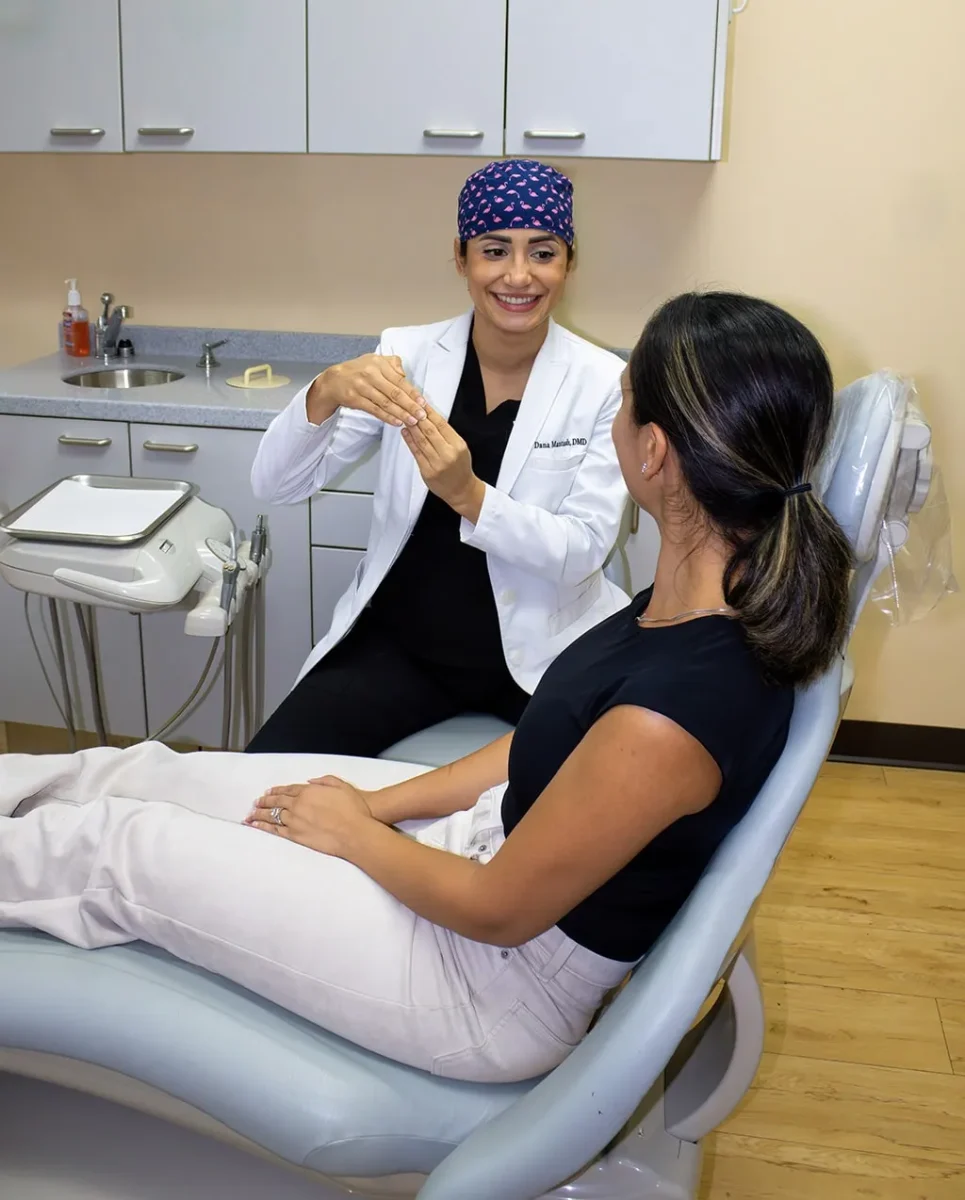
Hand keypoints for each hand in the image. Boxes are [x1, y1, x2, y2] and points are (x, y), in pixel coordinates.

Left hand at [245, 775, 373, 857]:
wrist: (354, 832)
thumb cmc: (353, 810)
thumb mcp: (342, 787)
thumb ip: (325, 780)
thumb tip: (310, 781)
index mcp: (309, 791)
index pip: (288, 790)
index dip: (278, 790)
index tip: (269, 791)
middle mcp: (299, 804)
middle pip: (277, 801)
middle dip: (265, 801)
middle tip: (256, 802)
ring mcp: (295, 820)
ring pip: (273, 815)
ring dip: (260, 813)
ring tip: (251, 814)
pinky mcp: (296, 836)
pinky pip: (276, 830)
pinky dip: (264, 827)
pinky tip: (256, 826)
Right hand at [306, 354, 426, 427]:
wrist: (334, 380)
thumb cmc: (359, 370)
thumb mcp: (375, 360)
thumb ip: (393, 364)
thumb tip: (405, 375)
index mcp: (378, 364)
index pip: (399, 380)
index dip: (412, 393)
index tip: (423, 402)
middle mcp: (370, 374)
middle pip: (394, 393)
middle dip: (410, 406)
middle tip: (421, 415)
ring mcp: (362, 387)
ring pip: (385, 403)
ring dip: (400, 414)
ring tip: (412, 422)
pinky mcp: (355, 399)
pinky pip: (374, 410)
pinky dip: (387, 417)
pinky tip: (396, 422)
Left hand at [402, 404, 485, 519]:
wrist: (461, 490)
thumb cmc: (460, 468)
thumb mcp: (460, 448)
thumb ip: (446, 435)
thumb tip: (430, 418)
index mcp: (458, 445)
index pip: (441, 424)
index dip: (430, 412)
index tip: (422, 403)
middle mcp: (448, 453)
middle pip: (430, 431)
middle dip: (418, 417)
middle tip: (409, 406)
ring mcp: (437, 464)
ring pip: (422, 441)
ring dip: (412, 427)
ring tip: (405, 417)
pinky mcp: (427, 471)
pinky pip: (417, 453)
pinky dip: (410, 441)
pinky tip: (405, 432)